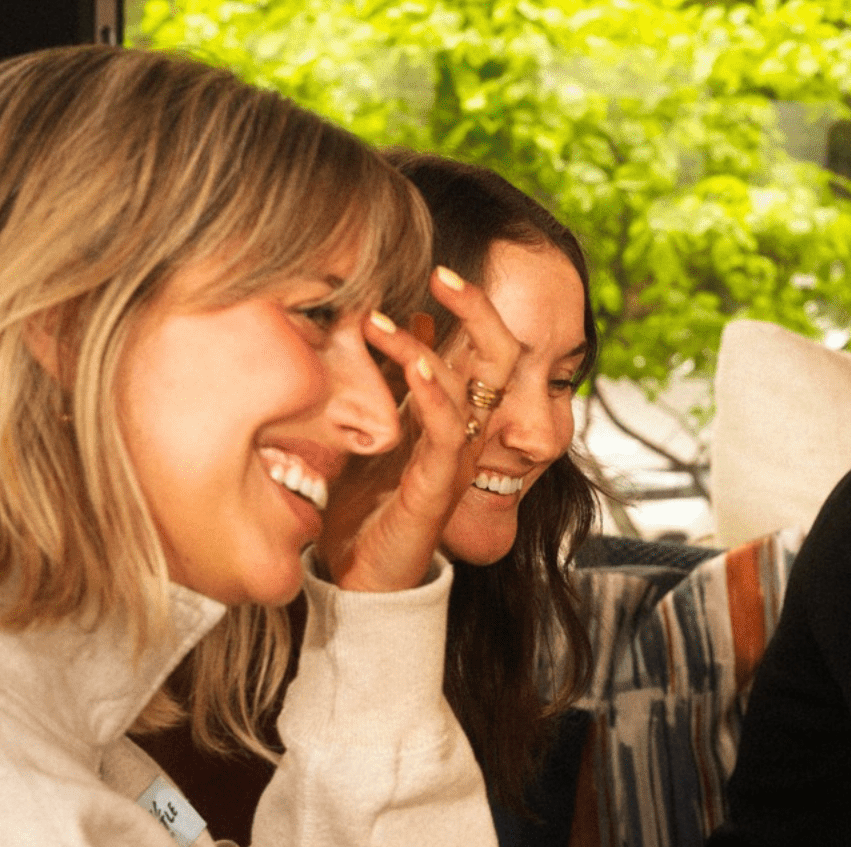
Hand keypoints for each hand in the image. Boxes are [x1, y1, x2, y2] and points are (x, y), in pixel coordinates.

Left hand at [320, 267, 521, 591]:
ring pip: (468, 391)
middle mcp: (463, 432)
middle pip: (496, 360)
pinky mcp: (437, 489)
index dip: (466, 306)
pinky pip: (446, 436)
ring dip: (425, 351)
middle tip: (443, 272)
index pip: (477, 346)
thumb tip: (382, 315)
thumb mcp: (363, 425)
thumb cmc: (356, 501)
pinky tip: (413, 371)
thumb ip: (378, 378)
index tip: (434, 267)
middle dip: (477, 312)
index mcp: (449, 412)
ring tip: (381, 322)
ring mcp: (454, 460)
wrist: (355, 576)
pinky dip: (432, 399)